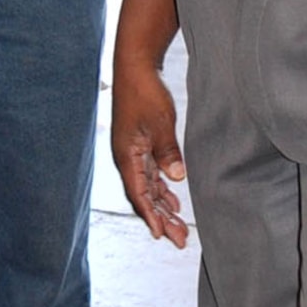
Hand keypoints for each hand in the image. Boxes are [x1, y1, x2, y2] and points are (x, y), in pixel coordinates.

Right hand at [110, 53, 188, 248]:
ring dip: (163, 206)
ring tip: (180, 225)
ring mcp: (133, 151)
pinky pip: (151, 174)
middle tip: (180, 239)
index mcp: (126, 154)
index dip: (150, 215)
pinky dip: (162, 188)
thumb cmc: (144, 92)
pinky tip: (174, 199)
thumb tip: (176, 179)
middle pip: (143, 195)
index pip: (138, 193)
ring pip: (148, 186)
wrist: (136, 66)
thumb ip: (167, 152)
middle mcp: (127, 157)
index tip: (162, 235)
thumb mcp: (160, 122)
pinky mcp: (141, 144)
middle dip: (161, 218)